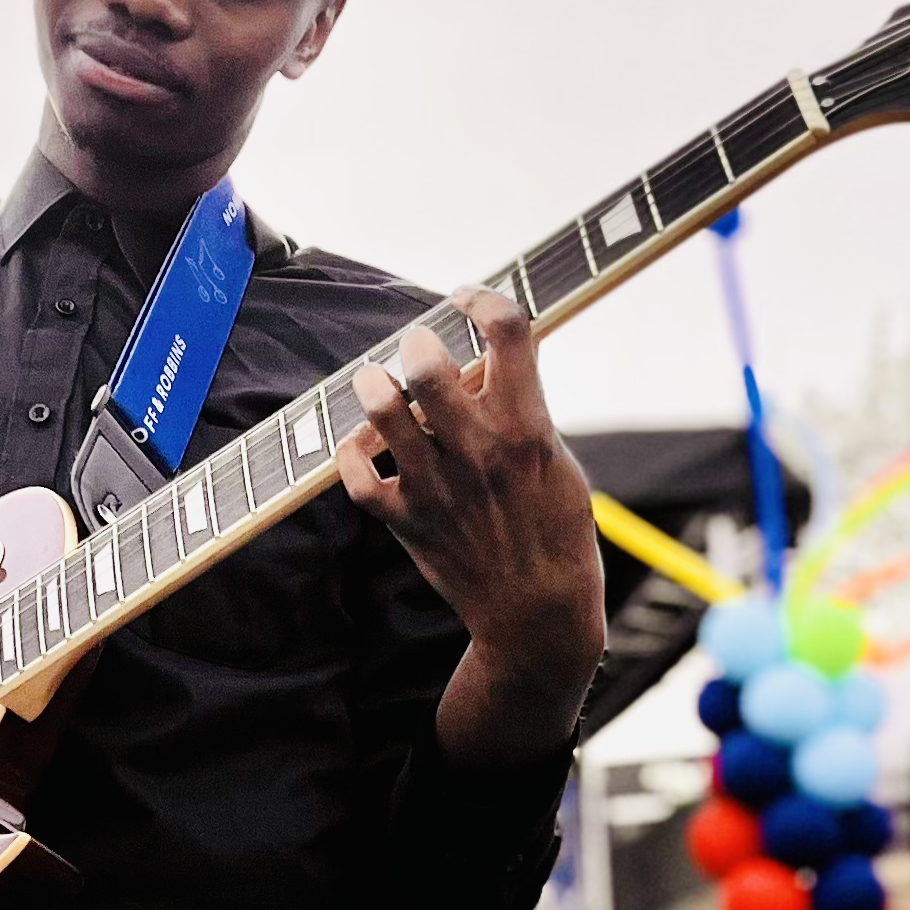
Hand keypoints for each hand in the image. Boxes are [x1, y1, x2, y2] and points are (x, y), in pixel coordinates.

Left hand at [336, 285, 604, 762]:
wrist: (536, 611)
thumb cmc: (554, 529)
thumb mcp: (557, 459)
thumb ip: (523, 408)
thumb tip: (488, 357)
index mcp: (527, 428)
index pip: (509, 333)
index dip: (484, 300)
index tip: (470, 298)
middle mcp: (479, 450)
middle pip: (431, 368)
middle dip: (417, 342)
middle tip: (416, 344)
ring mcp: (438, 486)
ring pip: (386, 414)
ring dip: (374, 387)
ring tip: (375, 379)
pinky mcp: (408, 520)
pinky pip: (358, 477)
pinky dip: (352, 455)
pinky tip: (364, 446)